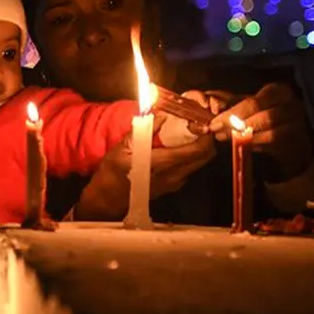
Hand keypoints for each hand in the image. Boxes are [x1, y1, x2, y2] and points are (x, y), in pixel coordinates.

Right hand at [76, 125, 216, 219]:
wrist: (108, 200)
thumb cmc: (112, 173)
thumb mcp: (122, 148)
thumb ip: (144, 130)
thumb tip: (162, 114)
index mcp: (163, 164)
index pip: (198, 149)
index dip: (205, 133)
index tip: (198, 120)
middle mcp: (175, 175)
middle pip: (206, 155)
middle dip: (205, 138)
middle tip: (194, 125)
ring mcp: (176, 182)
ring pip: (200, 162)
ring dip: (198, 147)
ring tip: (185, 134)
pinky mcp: (174, 186)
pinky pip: (190, 167)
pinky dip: (189, 155)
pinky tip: (175, 148)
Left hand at [208, 83, 313, 179]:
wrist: (287, 134)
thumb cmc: (263, 114)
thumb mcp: (248, 105)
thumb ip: (233, 105)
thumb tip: (212, 106)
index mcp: (278, 91)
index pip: (254, 102)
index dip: (233, 113)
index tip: (214, 123)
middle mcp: (292, 106)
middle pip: (264, 117)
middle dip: (238, 126)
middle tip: (218, 132)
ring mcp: (297, 124)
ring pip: (271, 133)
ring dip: (245, 138)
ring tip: (226, 138)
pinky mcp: (296, 141)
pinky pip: (274, 145)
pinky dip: (255, 145)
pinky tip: (243, 145)